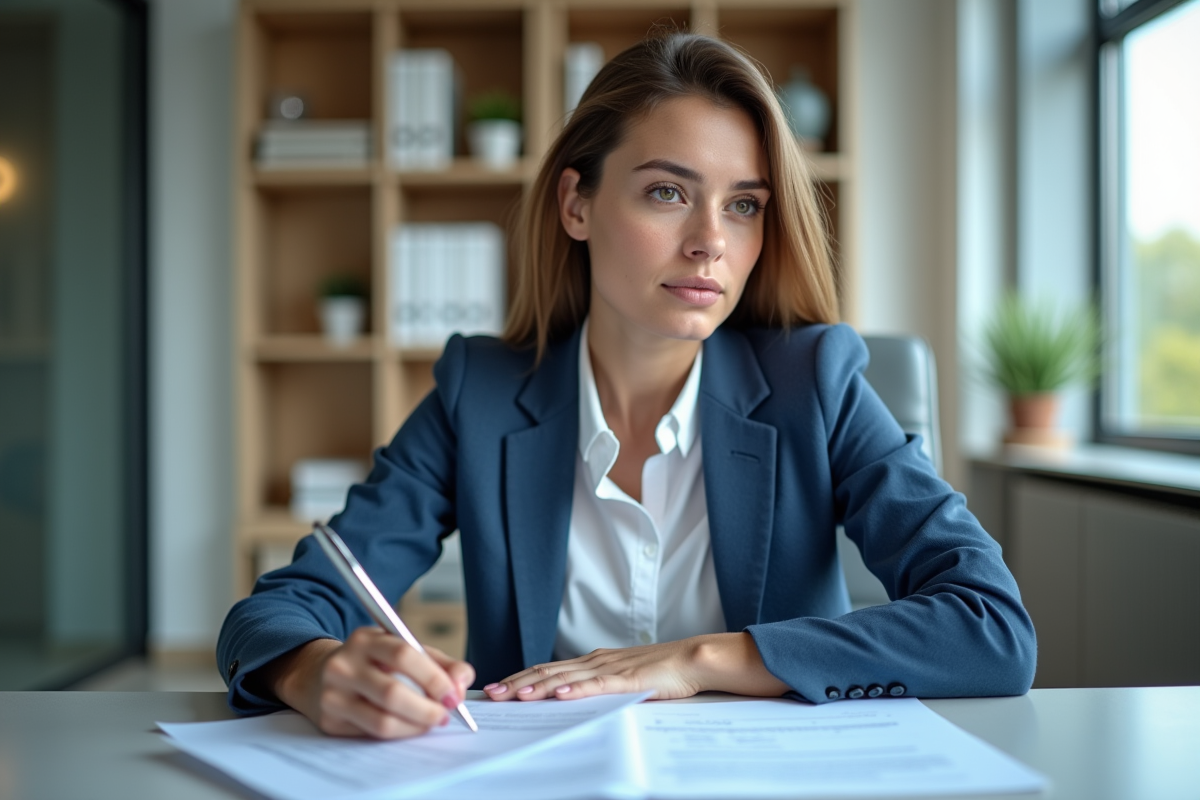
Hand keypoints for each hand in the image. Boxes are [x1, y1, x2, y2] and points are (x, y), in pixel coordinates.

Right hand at [269, 628, 475, 738]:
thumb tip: (461, 683)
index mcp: (366, 639)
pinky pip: (371, 734)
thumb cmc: (373, 662)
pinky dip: (399, 734)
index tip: (454, 695)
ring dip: (415, 727)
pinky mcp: (329, 721)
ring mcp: (333, 695)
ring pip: (382, 721)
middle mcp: (344, 664)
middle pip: (392, 693)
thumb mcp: (402, 649)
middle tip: (444, 716)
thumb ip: (439, 663)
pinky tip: (409, 727)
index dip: (433, 678)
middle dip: (427, 709)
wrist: (317, 674)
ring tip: (430, 723)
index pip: (403, 655)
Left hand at [484, 638, 703, 701]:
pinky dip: (576, 690)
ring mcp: (610, 669)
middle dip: (518, 683)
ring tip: (514, 695)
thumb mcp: (622, 679)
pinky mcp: (627, 679)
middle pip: (549, 672)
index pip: (549, 670)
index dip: (521, 678)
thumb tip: (572, 700)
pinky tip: (559, 695)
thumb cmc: (661, 671)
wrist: (691, 658)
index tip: (498, 687)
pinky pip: (597, 685)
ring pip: (566, 678)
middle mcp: (596, 661)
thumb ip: (599, 686)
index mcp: (593, 661)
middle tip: (491, 694)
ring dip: (538, 687)